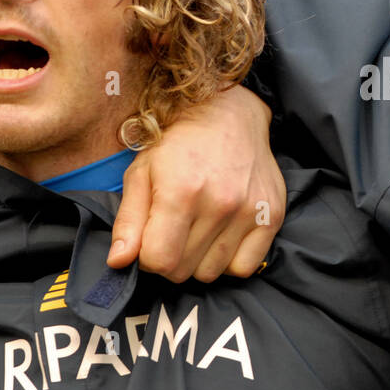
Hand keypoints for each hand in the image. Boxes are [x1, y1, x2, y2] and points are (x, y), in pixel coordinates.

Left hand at [107, 84, 285, 281]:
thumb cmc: (179, 143)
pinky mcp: (271, 216)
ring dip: (198, 259)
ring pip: (211, 273)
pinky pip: (243, 268)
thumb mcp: (141, 173)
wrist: (229, 115)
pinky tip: (222, 236)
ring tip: (198, 229)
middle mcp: (219, 203)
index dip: (146, 257)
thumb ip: (128, 221)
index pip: (158, 261)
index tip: (150, 238)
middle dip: (171, 257)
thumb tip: (118, 262)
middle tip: (174, 230)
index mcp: (181, 191)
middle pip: (183, 271)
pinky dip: (228, 261)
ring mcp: (249, 211)